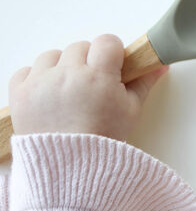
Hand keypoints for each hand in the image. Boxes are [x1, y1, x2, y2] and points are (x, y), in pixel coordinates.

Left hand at [9, 34, 166, 140]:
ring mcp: (41, 83)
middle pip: (80, 47)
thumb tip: (160, 65)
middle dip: (87, 61)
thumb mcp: (131, 110)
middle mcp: (68, 75)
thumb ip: (144, 82)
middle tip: (91, 83)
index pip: (106, 41)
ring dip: (60, 67)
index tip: (111, 66)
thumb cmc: (102, 140)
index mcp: (98, 76)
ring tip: (68, 89)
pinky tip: (47, 93)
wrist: (69, 168)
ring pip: (52, 56)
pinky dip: (35, 78)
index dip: (111, 52)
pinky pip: (26, 70)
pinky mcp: (20, 94)